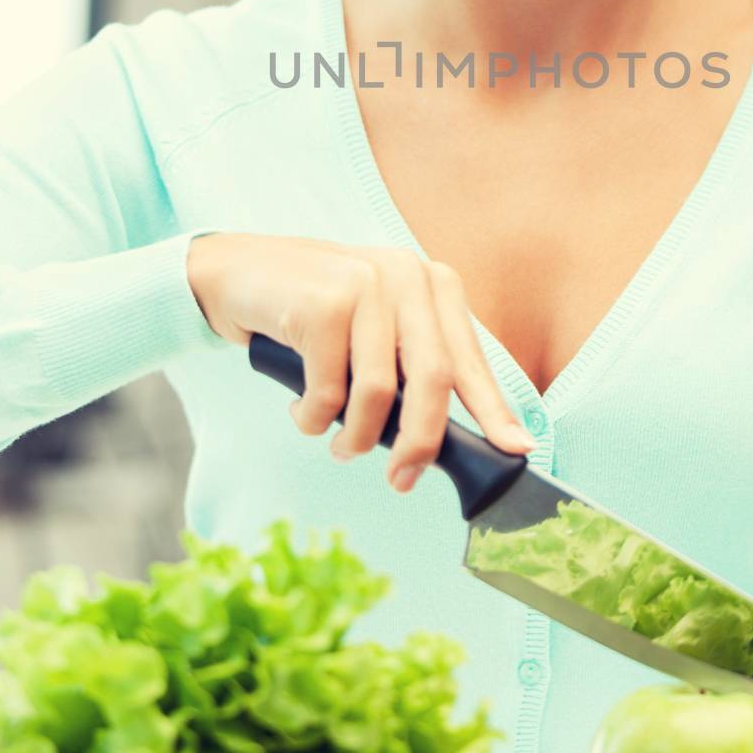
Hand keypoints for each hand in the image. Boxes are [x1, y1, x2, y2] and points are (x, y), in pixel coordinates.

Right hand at [186, 232, 535, 491]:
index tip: (515, 450)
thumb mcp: (374, 333)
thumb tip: (442, 440)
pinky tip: (301, 410)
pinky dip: (314, 417)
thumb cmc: (312, 314)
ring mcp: (366, 283)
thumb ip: (410, 371)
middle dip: (422, 441)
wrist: (237, 272)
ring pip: (380, 392)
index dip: (493, 409)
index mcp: (431, 283)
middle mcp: (407, 275)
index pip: (469, 357)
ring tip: (339, 443)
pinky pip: (329, 390)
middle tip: (402, 479)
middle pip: (435, 378)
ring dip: (356, 436)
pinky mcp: (325, 301)